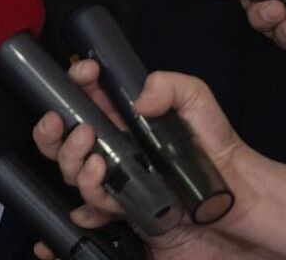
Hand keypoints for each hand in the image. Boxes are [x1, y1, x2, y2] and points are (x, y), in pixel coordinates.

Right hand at [31, 62, 285, 258]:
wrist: (234, 192)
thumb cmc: (215, 144)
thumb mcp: (196, 100)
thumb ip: (170, 85)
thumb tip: (138, 100)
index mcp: (121, 117)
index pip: (84, 96)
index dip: (76, 82)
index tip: (85, 74)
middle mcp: (111, 147)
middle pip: (63, 140)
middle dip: (51, 131)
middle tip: (62, 122)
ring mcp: (115, 179)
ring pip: (72, 173)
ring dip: (72, 163)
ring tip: (94, 160)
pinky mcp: (124, 209)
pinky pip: (92, 212)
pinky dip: (85, 210)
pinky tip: (91, 204)